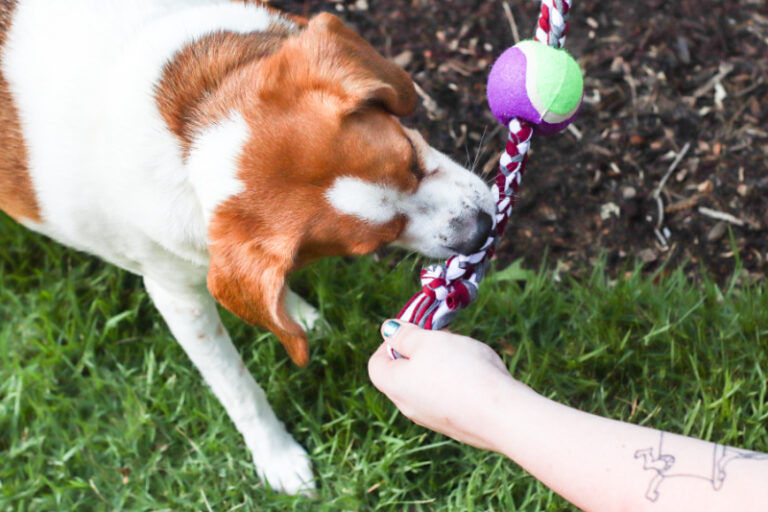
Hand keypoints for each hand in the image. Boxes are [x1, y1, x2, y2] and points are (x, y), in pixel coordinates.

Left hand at [368, 320, 530, 451]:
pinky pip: (448, 397)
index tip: (412, 330)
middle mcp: (409, 407)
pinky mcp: (457, 425)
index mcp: (395, 386)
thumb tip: (388, 331)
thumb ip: (405, 335)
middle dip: (419, 350)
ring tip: (463, 352)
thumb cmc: (460, 371)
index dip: (389, 342)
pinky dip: (456, 382)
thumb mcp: (427, 341)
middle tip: (441, 337)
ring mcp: (433, 419)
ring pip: (427, 385)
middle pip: (403, 374)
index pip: (376, 364)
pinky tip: (478, 373)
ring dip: (440, 365)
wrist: (501, 415)